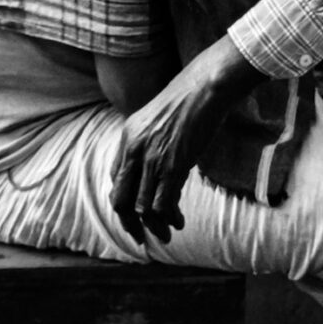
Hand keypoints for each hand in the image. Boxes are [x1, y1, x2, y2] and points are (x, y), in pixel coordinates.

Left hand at [110, 34, 261, 244]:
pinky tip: (178, 222)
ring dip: (154, 226)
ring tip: (166, 234)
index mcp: (127, 138)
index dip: (125, 201)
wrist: (205, 86)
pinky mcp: (173, 165)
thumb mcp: (158, 118)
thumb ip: (150, 142)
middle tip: (141, 237)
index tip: (135, 214)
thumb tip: (158, 166)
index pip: (117, 180)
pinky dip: (169, 217)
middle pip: (122, 199)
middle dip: (130, 224)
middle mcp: (134, 151)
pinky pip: (163, 202)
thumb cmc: (189, 98)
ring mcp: (153, 159)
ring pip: (143, 207)